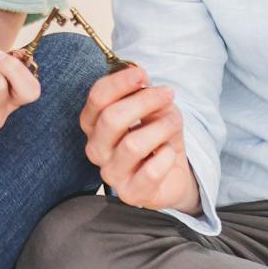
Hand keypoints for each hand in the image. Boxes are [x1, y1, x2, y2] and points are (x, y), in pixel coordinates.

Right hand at [79, 65, 199, 212]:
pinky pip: (151, 171)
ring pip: (133, 145)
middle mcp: (97, 149)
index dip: (119, 83)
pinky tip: (169, 153)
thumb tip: (138, 74)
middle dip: (144, 101)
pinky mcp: (131, 194)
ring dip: (161, 127)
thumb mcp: (153, 107)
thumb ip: (143, 92)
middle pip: (111, 119)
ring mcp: (111, 174)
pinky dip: (167, 156)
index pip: (97, 99)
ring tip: (173, 123)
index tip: (141, 74)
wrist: (173, 173)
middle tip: (167, 94)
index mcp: (94, 124)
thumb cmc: (157, 137)